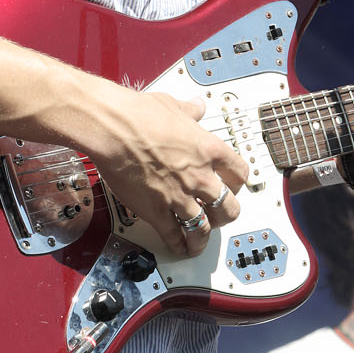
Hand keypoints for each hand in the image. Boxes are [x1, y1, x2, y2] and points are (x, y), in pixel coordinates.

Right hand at [84, 85, 247, 256]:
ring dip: (204, 237)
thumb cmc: (139, 115)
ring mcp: (180, 197)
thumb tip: (196, 106)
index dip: (238, 182)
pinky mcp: (156, 211)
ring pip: (204, 227)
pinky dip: (178, 244)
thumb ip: (190, 111)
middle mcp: (200, 177)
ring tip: (200, 241)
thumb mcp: (173, 105)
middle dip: (227, 214)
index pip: (240, 173)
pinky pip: (174, 235)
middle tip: (221, 215)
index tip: (234, 185)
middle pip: (229, 207)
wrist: (113, 130)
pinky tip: (179, 247)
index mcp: (209, 150)